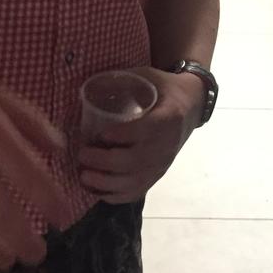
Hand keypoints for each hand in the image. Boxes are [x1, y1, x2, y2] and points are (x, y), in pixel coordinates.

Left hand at [76, 67, 204, 202]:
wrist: (191, 106)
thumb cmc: (165, 89)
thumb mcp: (150, 76)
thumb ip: (125, 80)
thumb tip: (89, 86)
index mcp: (170, 116)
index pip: (147, 131)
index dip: (122, 135)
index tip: (100, 134)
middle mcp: (168, 144)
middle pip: (135, 161)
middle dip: (104, 162)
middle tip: (82, 155)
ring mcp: (163, 163)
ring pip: (133, 182)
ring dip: (105, 183)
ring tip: (83, 175)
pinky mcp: (158, 175)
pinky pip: (136, 192)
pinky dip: (114, 196)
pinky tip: (96, 189)